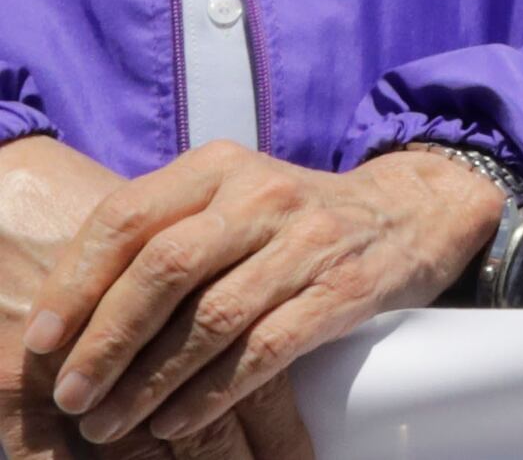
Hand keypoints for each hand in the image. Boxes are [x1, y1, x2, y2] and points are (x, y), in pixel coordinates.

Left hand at [14, 143, 492, 456]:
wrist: (411, 211)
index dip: (76, 284)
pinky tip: (177, 421)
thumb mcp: (229, 199)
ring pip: (212, 318)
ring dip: (151, 382)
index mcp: (219, 167)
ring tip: (111, 424)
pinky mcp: (345, 288)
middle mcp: (262, 194)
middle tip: (72, 396)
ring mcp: (309, 240)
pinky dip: (212, 392)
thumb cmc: (291, 220)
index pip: (127, 218)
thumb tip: (66, 317)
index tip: (41, 341)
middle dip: (106, 342)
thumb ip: (162, 233)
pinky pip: (266, 348)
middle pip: (165, 269)